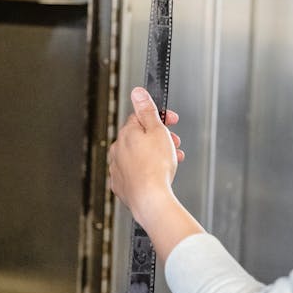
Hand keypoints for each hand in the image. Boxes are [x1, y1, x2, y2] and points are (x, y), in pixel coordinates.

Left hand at [109, 88, 205, 261]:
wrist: (151, 200)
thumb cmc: (156, 167)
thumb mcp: (157, 131)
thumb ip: (147, 110)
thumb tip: (137, 92)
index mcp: (126, 134)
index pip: (141, 117)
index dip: (160, 118)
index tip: (172, 121)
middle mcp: (117, 150)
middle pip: (140, 137)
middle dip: (160, 138)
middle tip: (175, 144)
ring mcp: (117, 169)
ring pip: (138, 156)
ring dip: (156, 155)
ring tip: (173, 161)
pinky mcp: (121, 186)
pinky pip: (135, 174)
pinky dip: (146, 172)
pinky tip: (158, 175)